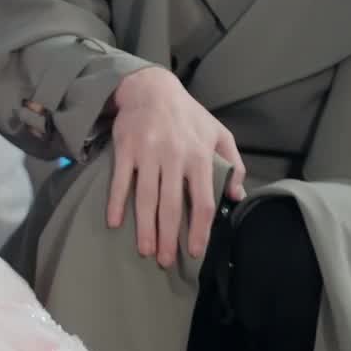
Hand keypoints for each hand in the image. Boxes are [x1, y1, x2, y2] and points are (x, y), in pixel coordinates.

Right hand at [106, 66, 246, 268]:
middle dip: (168, 238)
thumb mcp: (219, 133)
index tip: (195, 251)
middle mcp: (174, 157)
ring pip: (146, 198)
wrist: (152, 88)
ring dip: (144, 228)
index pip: (202, 202)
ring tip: (144, 251)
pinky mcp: (126, 149)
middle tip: (164, 262)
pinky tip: (114, 222)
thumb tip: (236, 195)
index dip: (199, 230)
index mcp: (200, 157)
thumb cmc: (188, 115)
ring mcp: (148, 153)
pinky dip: (116, 203)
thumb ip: (233, 164)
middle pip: (171, 206)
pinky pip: (120, 181)